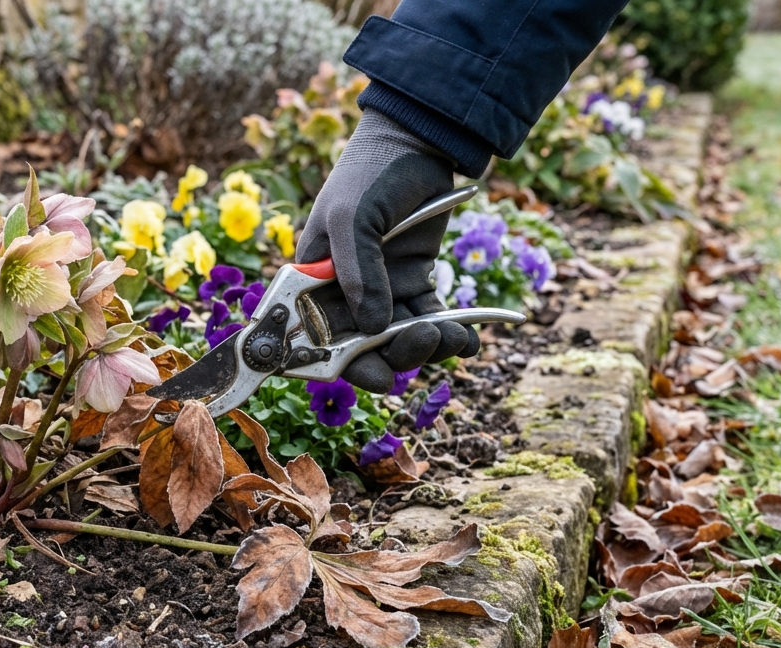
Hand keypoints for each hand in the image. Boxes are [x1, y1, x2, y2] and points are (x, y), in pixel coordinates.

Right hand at [294, 109, 479, 392]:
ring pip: (398, 337)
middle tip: (422, 343)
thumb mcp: (353, 218)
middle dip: (393, 356)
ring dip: (426, 346)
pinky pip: (429, 317)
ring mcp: (381, 286)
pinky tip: (468, 337)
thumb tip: (373, 330)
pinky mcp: (415, 279)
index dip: (336, 362)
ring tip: (453, 337)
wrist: (420, 139)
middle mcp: (343, 290)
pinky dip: (449, 332)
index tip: (372, 375)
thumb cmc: (371, 172)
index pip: (313, 334)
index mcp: (312, 278)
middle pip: (361, 345)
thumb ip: (359, 275)